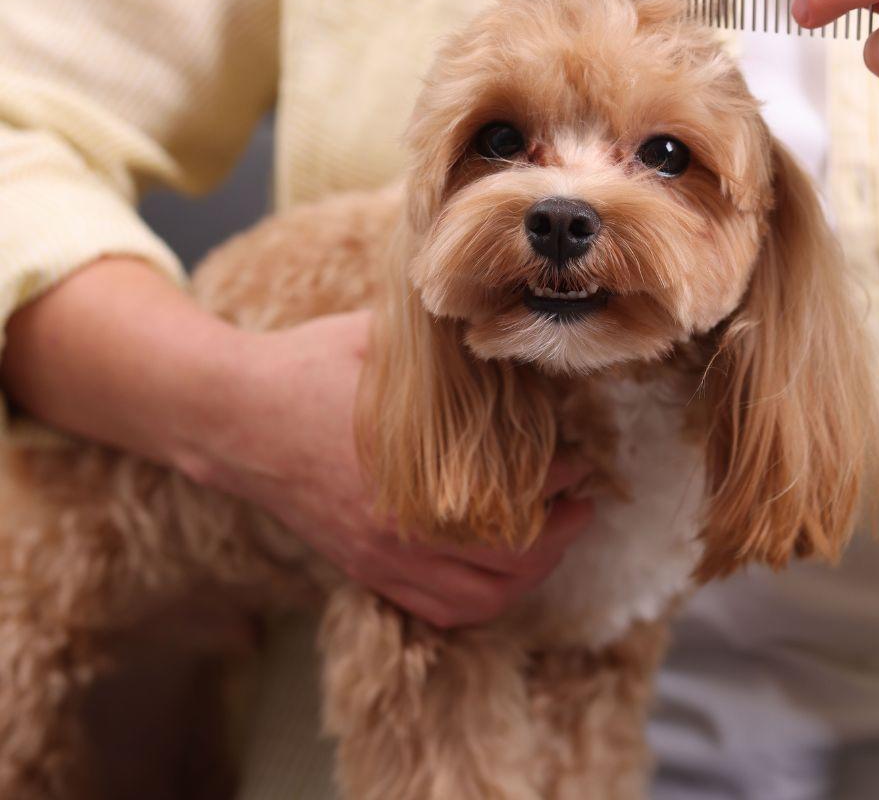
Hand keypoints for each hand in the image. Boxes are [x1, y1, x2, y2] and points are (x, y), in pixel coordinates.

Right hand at [218, 314, 594, 628]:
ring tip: (550, 537)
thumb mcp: (384, 341)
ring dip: (527, 575)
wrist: (233, 415)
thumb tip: (504, 332)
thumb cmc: (309, 368)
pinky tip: (498, 568)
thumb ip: (446, 349)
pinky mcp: (362, 569)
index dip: (560, 479)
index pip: (514, 499)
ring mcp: (379, 558)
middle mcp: (400, 532)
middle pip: (507, 565)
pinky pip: (437, 609)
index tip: (580, 455)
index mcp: (413, 476)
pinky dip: (481, 599)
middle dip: (559, 535)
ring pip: (478, 600)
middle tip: (582, 500)